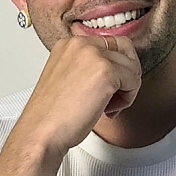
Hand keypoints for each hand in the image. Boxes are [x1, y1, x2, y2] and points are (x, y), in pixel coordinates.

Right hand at [14, 36, 141, 158]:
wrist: (41, 133)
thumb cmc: (53, 115)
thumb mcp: (69, 77)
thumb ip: (89, 66)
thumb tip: (117, 67)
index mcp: (71, 43)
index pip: (112, 42)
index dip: (118, 65)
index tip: (113, 84)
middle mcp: (82, 43)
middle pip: (126, 49)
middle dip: (127, 74)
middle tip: (115, 95)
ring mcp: (95, 55)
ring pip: (132, 67)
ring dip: (127, 90)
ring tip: (107, 106)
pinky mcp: (106, 72)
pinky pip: (134, 81)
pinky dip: (127, 99)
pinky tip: (108, 110)